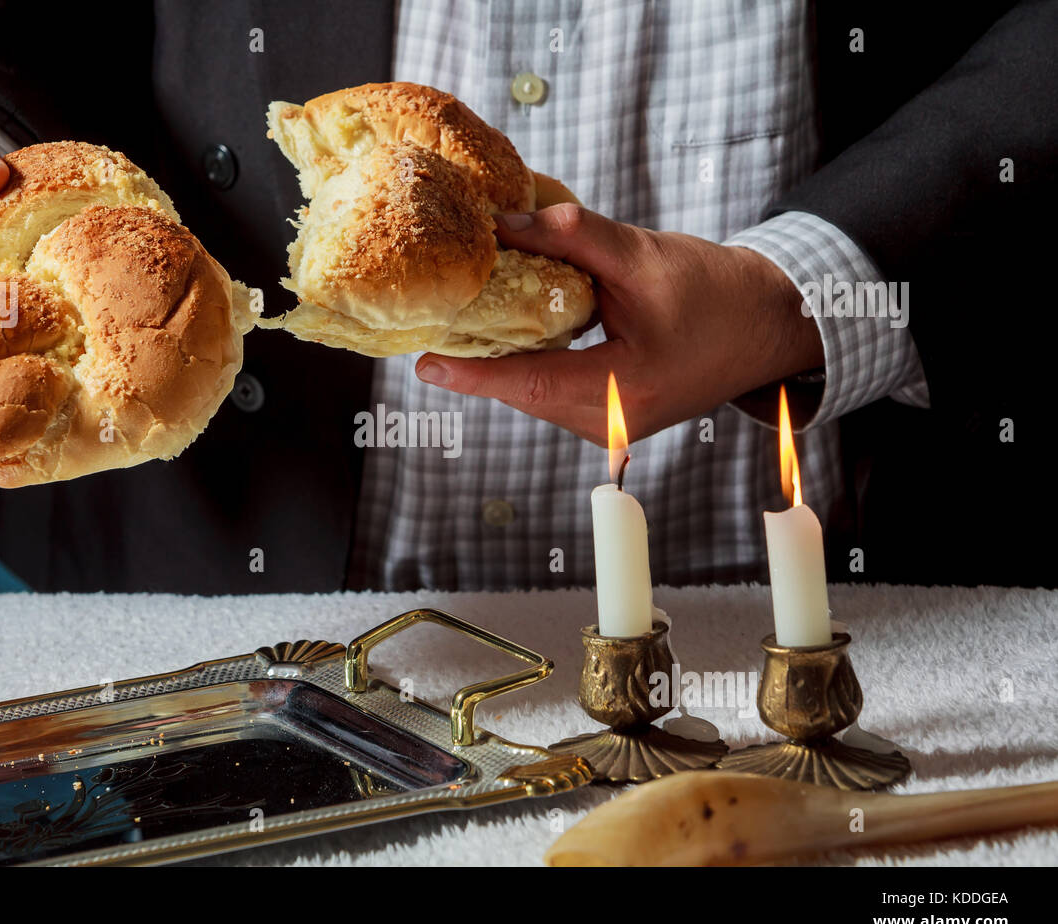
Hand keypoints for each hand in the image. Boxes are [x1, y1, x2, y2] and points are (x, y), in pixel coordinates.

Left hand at [414, 206, 822, 444]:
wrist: (769, 323)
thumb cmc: (718, 292)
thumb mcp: (642, 255)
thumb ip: (573, 237)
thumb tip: (504, 225)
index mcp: (626, 390)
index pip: (532, 385)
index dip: (475, 374)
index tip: (426, 364)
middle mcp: (615, 422)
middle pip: (527, 393)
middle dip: (481, 360)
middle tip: (436, 326)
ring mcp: (613, 427)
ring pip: (538, 396)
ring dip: (507, 361)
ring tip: (470, 322)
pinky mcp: (613, 418)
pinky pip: (556, 394)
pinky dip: (533, 365)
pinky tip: (517, 332)